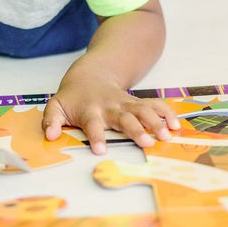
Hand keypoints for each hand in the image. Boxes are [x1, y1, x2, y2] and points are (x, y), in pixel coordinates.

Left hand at [41, 77, 179, 155]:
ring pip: (142, 110)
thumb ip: (51, 121)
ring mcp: (125, 103)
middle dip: (136, 130)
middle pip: (124, 118)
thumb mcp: (55, 106)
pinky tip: (177, 126)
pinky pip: (154, 105)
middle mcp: (110, 107)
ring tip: (167, 136)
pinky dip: (166, 113)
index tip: (100, 150)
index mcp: (89, 111)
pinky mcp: (137, 102)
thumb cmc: (72, 98)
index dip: (96, 136)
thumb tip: (50, 136)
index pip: (92, 124)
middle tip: (148, 143)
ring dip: (155, 122)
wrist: (89, 76)